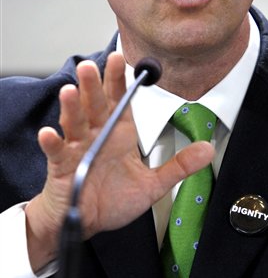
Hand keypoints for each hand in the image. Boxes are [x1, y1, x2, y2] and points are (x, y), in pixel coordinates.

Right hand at [25, 52, 214, 271]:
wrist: (87, 219)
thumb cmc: (113, 198)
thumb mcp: (152, 184)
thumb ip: (178, 165)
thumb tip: (208, 149)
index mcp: (119, 132)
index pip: (119, 99)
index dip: (118, 79)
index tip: (120, 58)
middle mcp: (98, 134)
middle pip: (96, 104)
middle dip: (94, 84)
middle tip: (92, 65)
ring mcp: (78, 148)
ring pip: (75, 121)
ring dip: (72, 106)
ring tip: (71, 91)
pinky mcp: (63, 167)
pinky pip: (57, 152)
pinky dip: (53, 142)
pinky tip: (50, 133)